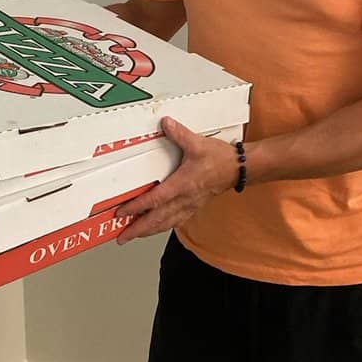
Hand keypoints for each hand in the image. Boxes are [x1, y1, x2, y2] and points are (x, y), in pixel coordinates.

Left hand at [114, 116, 237, 244]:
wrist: (239, 168)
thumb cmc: (221, 159)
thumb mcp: (198, 143)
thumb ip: (179, 134)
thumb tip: (166, 124)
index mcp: (183, 185)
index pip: (155, 200)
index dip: (136, 207)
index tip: (122, 212)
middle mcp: (185, 199)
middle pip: (157, 219)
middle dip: (138, 230)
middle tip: (122, 237)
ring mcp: (190, 205)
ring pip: (166, 223)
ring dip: (149, 231)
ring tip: (134, 235)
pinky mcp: (194, 206)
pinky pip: (176, 221)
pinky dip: (163, 226)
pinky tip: (157, 228)